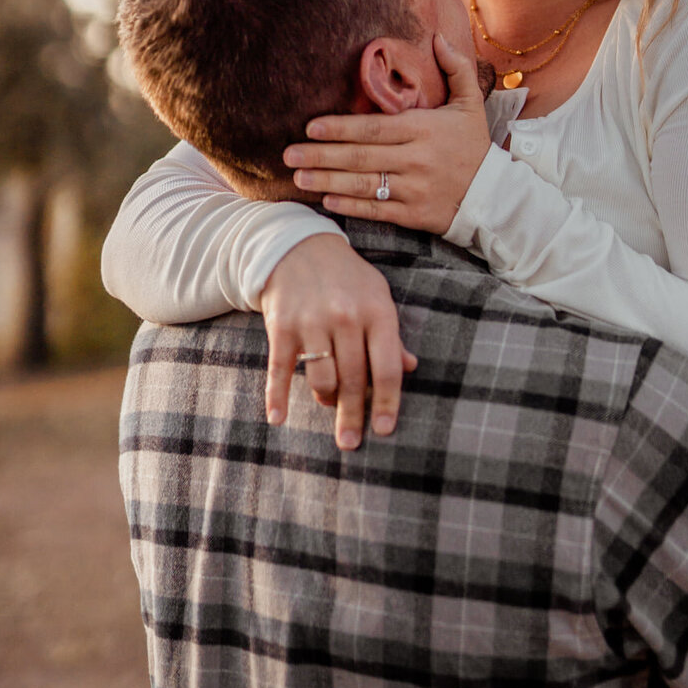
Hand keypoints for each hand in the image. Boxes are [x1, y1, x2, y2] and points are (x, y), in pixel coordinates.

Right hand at [259, 233, 417, 447]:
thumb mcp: (376, 296)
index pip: (386, 368)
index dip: (388, 403)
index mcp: (376, 311)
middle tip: (350, 443)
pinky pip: (280, 369)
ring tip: (328, 407)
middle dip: (353, 416)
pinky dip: (277, 397)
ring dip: (325, 401)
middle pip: (354, 380)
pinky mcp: (281, 325)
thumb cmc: (346, 276)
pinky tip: (278, 418)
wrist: (298, 244)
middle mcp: (345, 318)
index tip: (385, 430)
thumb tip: (410, 367)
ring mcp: (312, 322)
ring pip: (321, 379)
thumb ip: (391, 334)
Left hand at [284, 34, 490, 233]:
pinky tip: (326, 199)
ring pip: (365, 185)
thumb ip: (456, 68)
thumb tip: (438, 37)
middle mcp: (418, 159)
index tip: (310, 127)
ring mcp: (415, 189)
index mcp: (425, 129)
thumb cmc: (474, 145)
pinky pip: (377, 210)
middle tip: (288, 153)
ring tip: (298, 176)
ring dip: (328, 180)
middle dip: (322, 155)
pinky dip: (350, 206)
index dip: (341, 128)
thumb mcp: (471, 103)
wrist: (494, 196)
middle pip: (362, 157)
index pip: (375, 128)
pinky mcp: (414, 215)